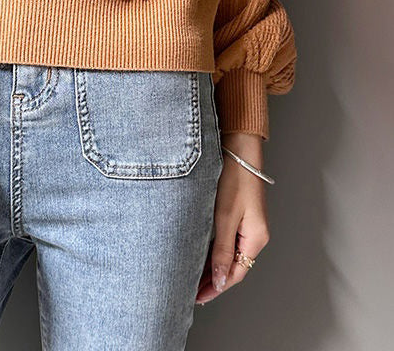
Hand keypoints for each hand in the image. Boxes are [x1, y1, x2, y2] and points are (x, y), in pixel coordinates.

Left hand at [195, 132, 269, 303]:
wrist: (240, 149)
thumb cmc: (234, 178)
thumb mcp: (225, 217)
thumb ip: (221, 250)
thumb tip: (219, 279)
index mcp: (255, 238)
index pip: (236, 273)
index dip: (216, 287)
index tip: (199, 298)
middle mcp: (255, 235)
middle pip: (234, 266)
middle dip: (213, 281)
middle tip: (191, 292)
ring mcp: (249, 225)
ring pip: (230, 254)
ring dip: (213, 267)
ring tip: (193, 278)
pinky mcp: (241, 215)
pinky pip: (228, 241)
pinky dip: (215, 252)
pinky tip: (202, 255)